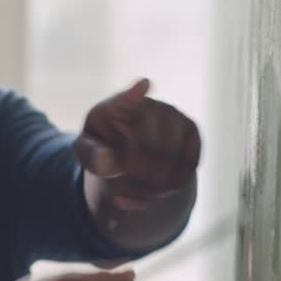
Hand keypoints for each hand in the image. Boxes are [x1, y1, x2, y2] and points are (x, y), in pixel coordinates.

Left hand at [74, 79, 200, 207]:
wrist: (130, 150)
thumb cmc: (104, 145)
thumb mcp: (87, 150)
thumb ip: (92, 155)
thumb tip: (107, 162)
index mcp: (119, 105)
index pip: (128, 98)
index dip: (135, 94)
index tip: (143, 84)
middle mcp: (153, 106)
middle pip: (152, 151)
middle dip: (136, 179)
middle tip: (117, 192)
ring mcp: (177, 119)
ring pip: (172, 167)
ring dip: (150, 191)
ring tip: (130, 195)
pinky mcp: (193, 137)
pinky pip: (186, 173)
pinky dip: (166, 193)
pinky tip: (147, 196)